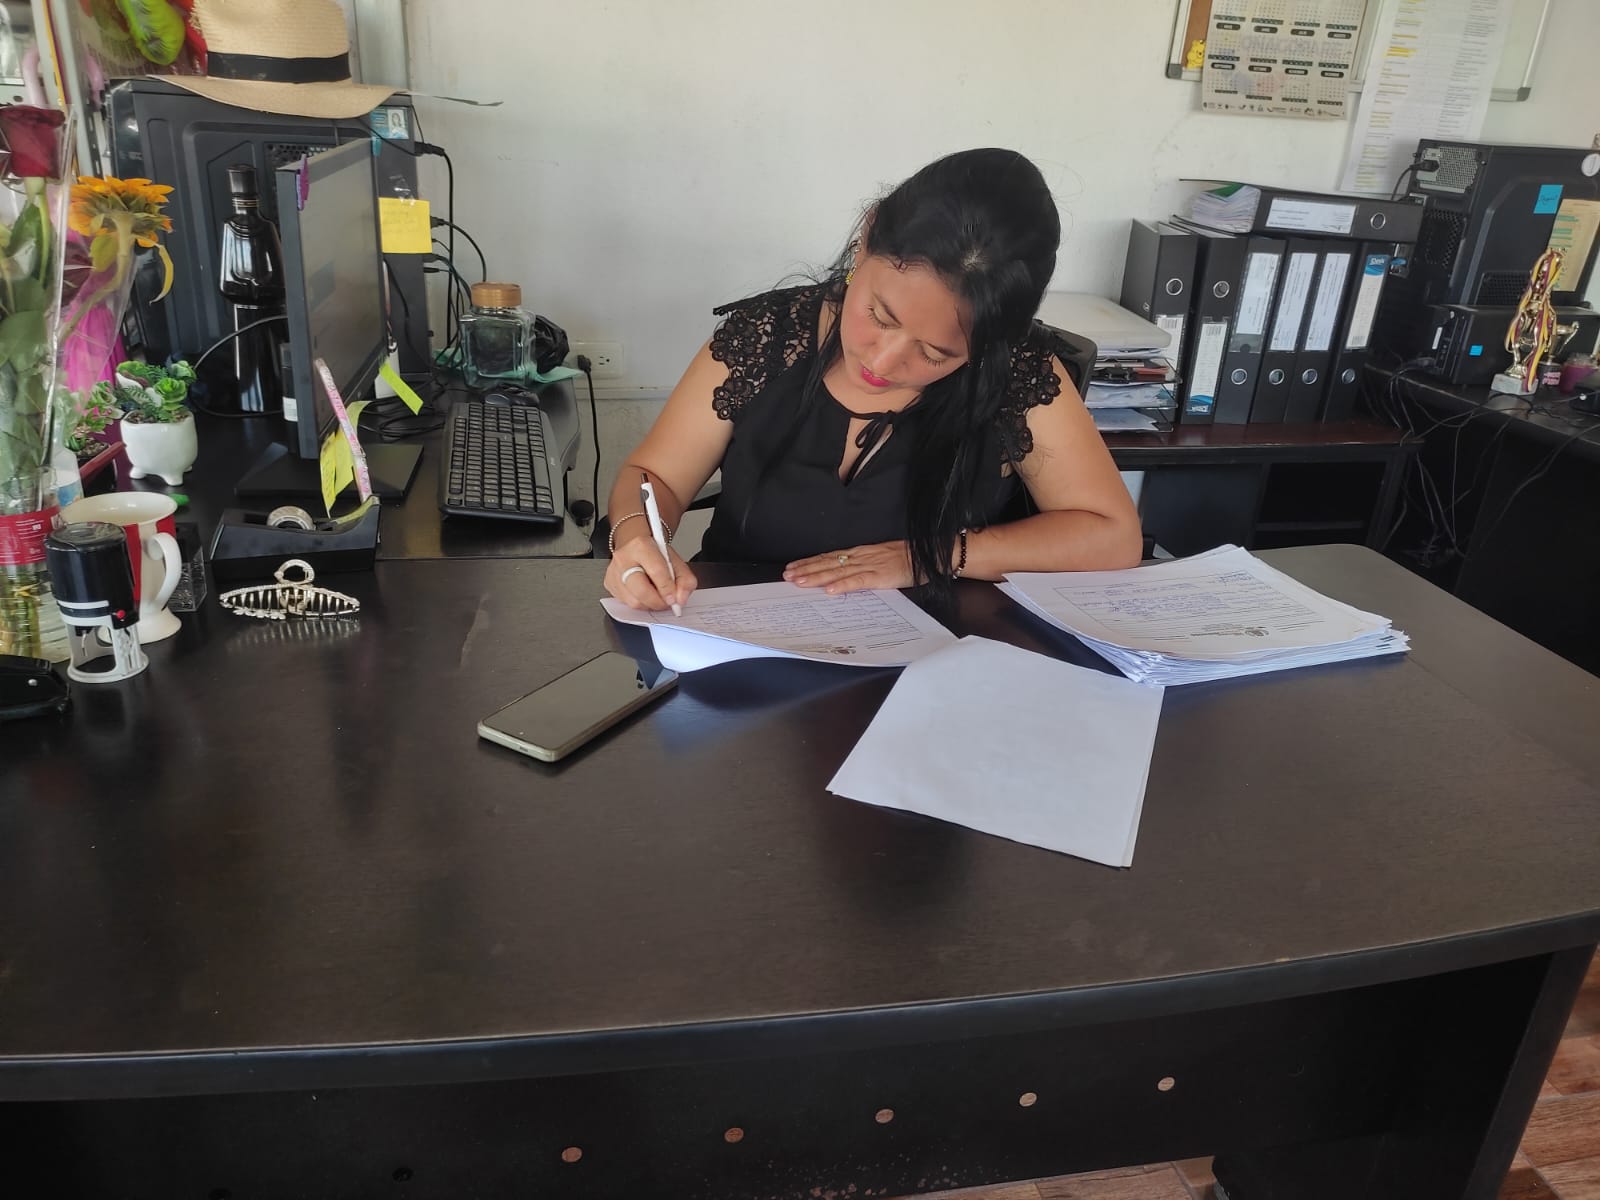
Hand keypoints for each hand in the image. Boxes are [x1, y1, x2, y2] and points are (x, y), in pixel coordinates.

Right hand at [606, 534, 697, 612]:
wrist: (634, 544)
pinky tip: (644, 593)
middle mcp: (623, 558)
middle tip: (667, 602)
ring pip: (633, 601)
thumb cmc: (654, 552)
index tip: (675, 599)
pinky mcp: (609, 584)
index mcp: (641, 546)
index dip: (668, 589)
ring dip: (649, 604)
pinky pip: (626, 603)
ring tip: (656, 596)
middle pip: (641, 590)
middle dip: (658, 602)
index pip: (656, 571)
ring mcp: (613, 572)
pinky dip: (640, 603)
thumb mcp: (675, 560)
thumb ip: (685, 579)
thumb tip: (681, 599)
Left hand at [784, 541, 913, 593]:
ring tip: (799, 582)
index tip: (793, 567)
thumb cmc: (907, 558)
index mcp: (860, 553)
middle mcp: (860, 557)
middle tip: (787, 575)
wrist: (928, 553)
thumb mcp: (880, 560)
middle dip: (806, 569)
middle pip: (828, 563)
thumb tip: (845, 577)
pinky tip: (829, 590)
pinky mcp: (880, 577)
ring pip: (837, 572)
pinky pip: (858, 582)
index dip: (810, 562)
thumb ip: (863, 567)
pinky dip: (843, 586)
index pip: (829, 557)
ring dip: (817, 577)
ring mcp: (869, 566)